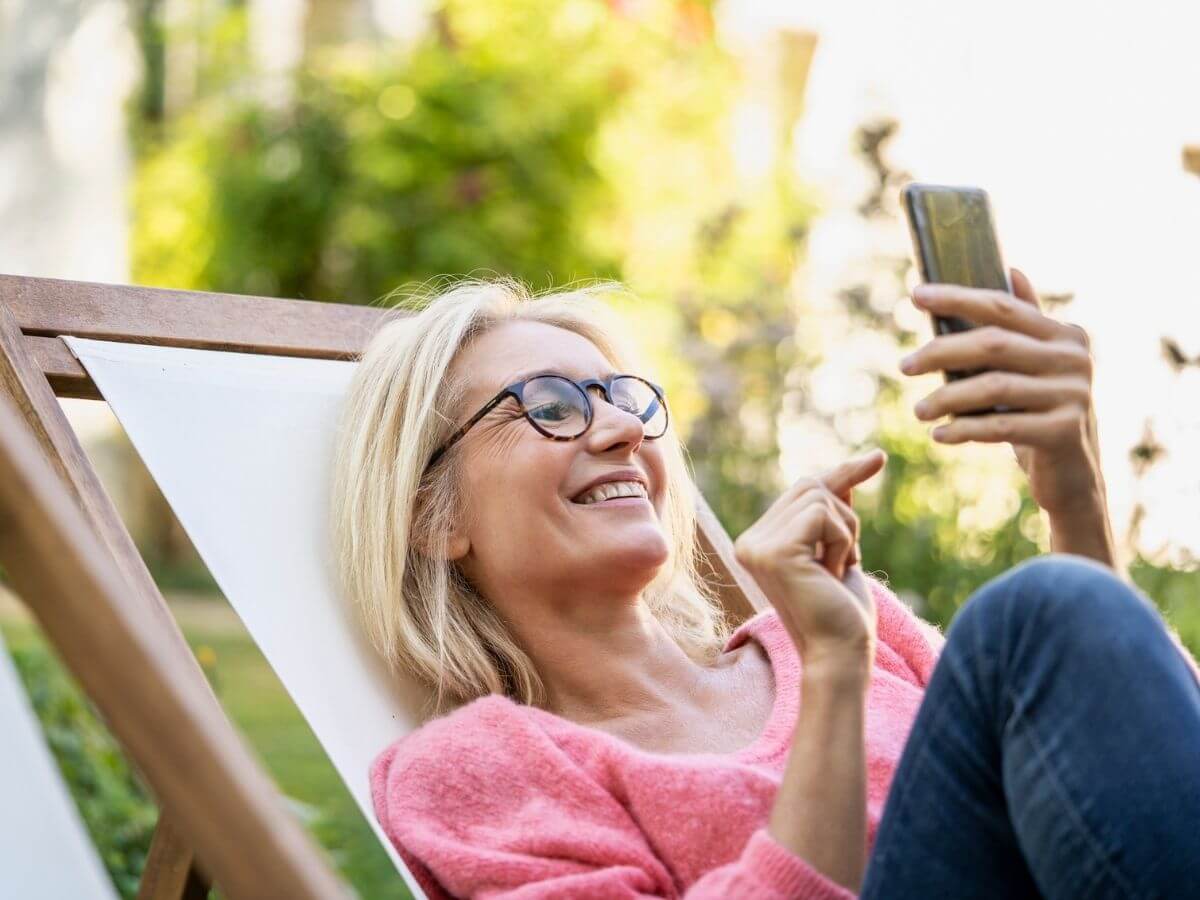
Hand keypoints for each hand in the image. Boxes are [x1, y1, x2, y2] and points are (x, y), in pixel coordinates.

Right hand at [734, 450, 885, 667]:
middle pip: (810, 486)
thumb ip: (835, 513)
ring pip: (819, 497)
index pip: (802, 490)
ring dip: (846, 532)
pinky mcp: (775, 552)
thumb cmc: (842, 611)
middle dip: (844, 517)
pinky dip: (844, 540)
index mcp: (757, 542)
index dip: (841, 475)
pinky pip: (824, 515)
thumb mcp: (840, 550)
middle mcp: (748, 541)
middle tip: (846, 561)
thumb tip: (854, 466)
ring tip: (837, 571)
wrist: (840, 654)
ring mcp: (757, 546)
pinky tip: (834, 573)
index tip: (878, 458)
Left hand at [900, 268, 1114, 563]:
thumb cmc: (1041, 413)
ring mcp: (1073, 395)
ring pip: (993, 386)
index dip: (957, 298)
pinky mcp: (1064, 432)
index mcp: (1065, 334)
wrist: (1073, 477)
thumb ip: (1025, 324)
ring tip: (918, 410)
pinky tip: (939, 436)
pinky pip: (1000, 426)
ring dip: (947, 398)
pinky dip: (964, 429)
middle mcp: (1074, 358)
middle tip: (904, 366)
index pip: (1002, 306)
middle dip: (941, 351)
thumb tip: (1011, 269)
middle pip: (993, 343)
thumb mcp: (1037, 367)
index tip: (914, 295)